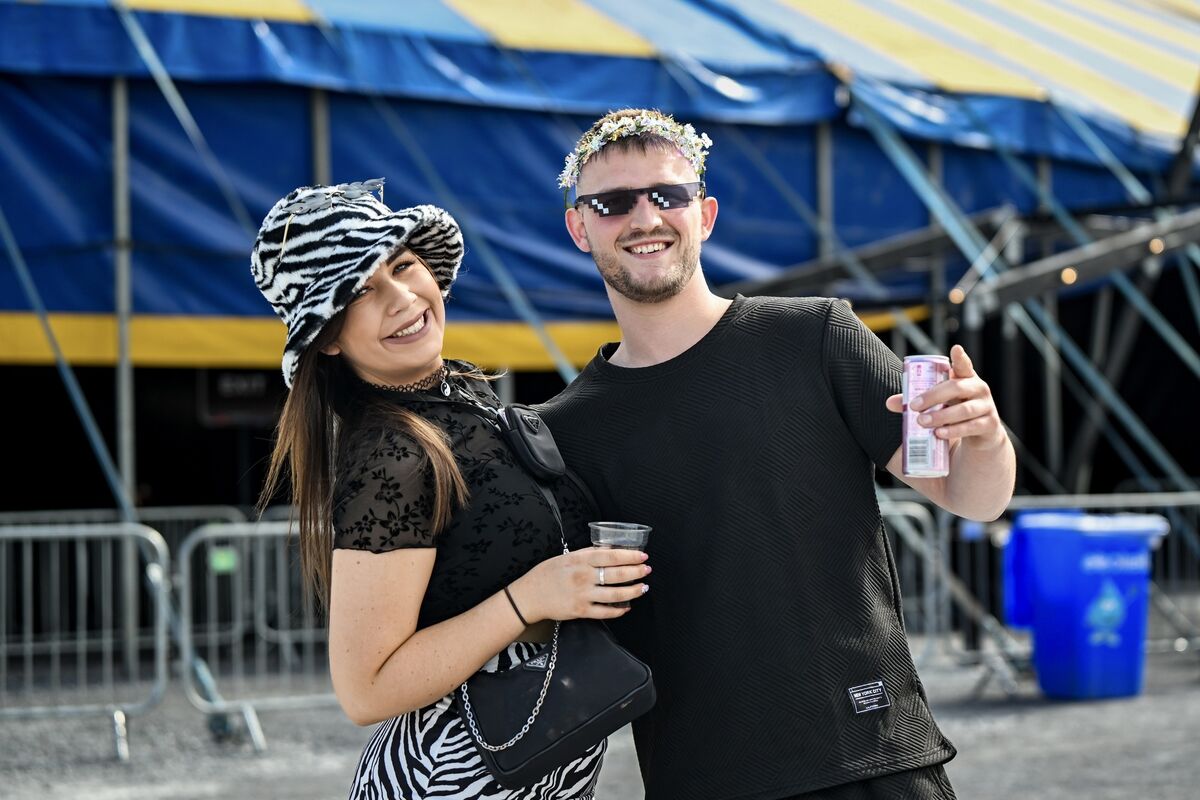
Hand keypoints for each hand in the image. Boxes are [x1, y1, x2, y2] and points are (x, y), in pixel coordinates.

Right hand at [508, 547, 650, 621]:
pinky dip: (619, 610)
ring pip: (615, 594)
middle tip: (647, 570)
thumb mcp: (567, 557)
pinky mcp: (581, 611)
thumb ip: (588, 554)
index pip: (611, 556)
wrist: (529, 596)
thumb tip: (609, 549)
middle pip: (617, 574)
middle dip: (636, 572)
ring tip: (643, 588)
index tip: (642, 555)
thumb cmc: (547, 574)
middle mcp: (583, 577)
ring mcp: (582, 595)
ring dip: (633, 591)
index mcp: (580, 560)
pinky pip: (605, 612)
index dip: (630, 556)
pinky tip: (627, 606)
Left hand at [885, 345, 1006, 451]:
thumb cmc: (956, 412)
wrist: (981, 435)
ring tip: (922, 422)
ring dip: (941, 416)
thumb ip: (918, 400)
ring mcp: (986, 407)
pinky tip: (939, 433)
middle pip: (957, 388)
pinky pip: (971, 427)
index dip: (960, 358)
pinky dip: (953, 430)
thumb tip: (889, 403)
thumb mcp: (941, 403)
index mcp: (966, 379)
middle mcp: (979, 389)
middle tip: (914, 406)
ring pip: (964, 410)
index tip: (955, 349)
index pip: (964, 365)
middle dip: (934, 396)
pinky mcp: (989, 425)